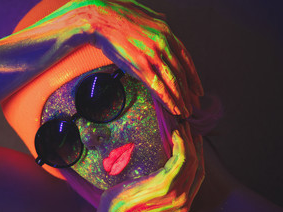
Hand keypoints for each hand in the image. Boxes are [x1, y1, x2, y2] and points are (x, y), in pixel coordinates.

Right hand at [86, 0, 202, 116]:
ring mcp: (153, 56)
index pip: (185, 58)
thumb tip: (164, 18)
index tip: (196, 87)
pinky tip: (173, 108)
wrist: (102, 18)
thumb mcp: (145, 12)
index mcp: (166, 32)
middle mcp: (163, 44)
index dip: (193, 75)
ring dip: (180, 99)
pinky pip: (158, 86)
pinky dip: (167, 100)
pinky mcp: (140, 66)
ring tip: (185, 111)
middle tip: (192, 105)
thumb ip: (157, 18)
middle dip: (188, 92)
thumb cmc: (118, 14)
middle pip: (181, 73)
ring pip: (172, 82)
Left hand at [93, 122, 203, 211]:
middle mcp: (184, 201)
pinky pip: (182, 159)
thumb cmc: (126, 205)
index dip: (198, 155)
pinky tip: (175, 133)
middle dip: (194, 144)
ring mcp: (177, 194)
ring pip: (191, 160)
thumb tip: (165, 170)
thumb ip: (164, 190)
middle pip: (196, 166)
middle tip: (187, 127)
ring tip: (181, 126)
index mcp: (182, 205)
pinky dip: (181, 144)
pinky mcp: (167, 184)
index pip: (198, 175)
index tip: (193, 139)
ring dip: (187, 140)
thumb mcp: (151, 199)